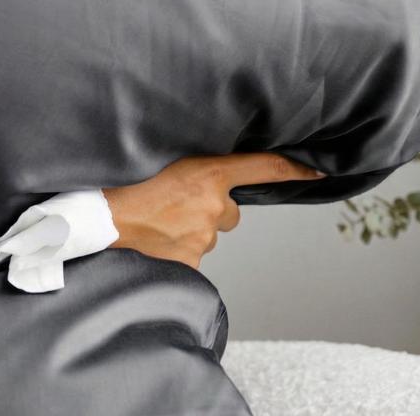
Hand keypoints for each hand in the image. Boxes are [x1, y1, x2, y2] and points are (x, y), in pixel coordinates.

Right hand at [102, 153, 326, 269]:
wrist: (101, 217)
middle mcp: (214, 207)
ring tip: (159, 217)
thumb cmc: (128, 180)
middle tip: (175, 199)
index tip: (318, 170)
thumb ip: (198, 166)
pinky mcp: (192, 263)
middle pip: (228, 209)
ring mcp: (204, 238)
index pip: (263, 168)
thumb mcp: (166, 155)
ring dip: (191, 226)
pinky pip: (193, 254)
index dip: (293, 169)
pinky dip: (178, 247)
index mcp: (210, 174)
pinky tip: (156, 237)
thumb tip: (215, 173)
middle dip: (210, 206)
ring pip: (209, 232)